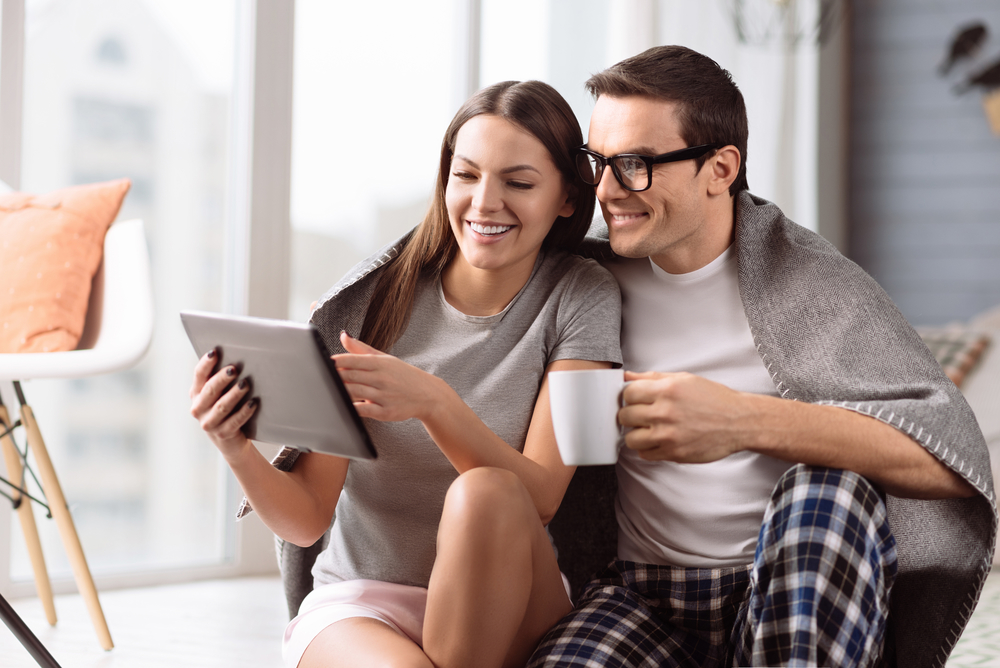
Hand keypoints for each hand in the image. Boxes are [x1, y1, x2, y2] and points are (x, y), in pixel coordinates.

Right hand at [189, 349, 255, 459]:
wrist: (229, 440)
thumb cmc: (225, 409)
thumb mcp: (218, 394)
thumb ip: (221, 379)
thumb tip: (236, 358)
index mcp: (196, 394)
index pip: (199, 375)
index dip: (206, 363)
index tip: (215, 352)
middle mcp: (199, 408)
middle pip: (209, 390)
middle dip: (222, 378)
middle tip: (234, 369)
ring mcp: (209, 423)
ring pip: (221, 406)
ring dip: (234, 394)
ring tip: (245, 384)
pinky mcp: (223, 434)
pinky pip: (235, 421)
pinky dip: (244, 411)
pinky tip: (253, 403)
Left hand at [333, 332, 446, 421]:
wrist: (429, 395)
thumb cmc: (403, 376)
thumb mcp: (385, 359)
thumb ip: (361, 349)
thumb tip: (343, 335)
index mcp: (380, 363)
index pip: (353, 360)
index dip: (336, 362)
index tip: (322, 362)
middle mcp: (382, 378)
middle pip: (351, 376)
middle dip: (334, 377)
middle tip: (317, 378)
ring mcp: (384, 395)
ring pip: (355, 392)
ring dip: (339, 392)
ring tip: (325, 392)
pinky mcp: (386, 412)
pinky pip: (365, 410)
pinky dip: (352, 408)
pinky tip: (342, 407)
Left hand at [618, 371, 749, 462]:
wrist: (739, 422)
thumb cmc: (714, 399)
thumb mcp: (685, 379)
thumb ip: (653, 378)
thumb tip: (627, 377)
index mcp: (668, 390)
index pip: (628, 393)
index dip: (630, 396)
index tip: (636, 400)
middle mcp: (666, 412)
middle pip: (625, 416)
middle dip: (630, 415)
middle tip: (641, 415)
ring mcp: (669, 435)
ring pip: (631, 438)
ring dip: (636, 434)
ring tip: (648, 430)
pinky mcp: (674, 453)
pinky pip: (645, 454)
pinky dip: (648, 448)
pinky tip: (658, 441)